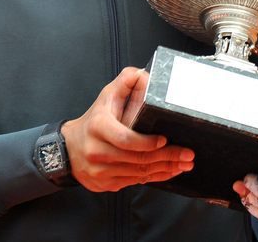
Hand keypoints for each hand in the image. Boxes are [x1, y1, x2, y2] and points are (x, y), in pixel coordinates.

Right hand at [62, 67, 194, 191]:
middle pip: (137, 158)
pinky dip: (154, 177)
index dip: (147, 142)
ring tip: (184, 163)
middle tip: (187, 154)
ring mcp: (101, 170)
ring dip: (165, 169)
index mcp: (99, 127)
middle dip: (166, 157)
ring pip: (139, 173)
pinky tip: (168, 171)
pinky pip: (135, 182)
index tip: (165, 139)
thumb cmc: (93, 121)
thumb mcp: (106, 96)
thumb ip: (125, 82)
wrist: (70, 149)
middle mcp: (97, 150)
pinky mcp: (106, 184)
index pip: (126, 139)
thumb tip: (144, 74)